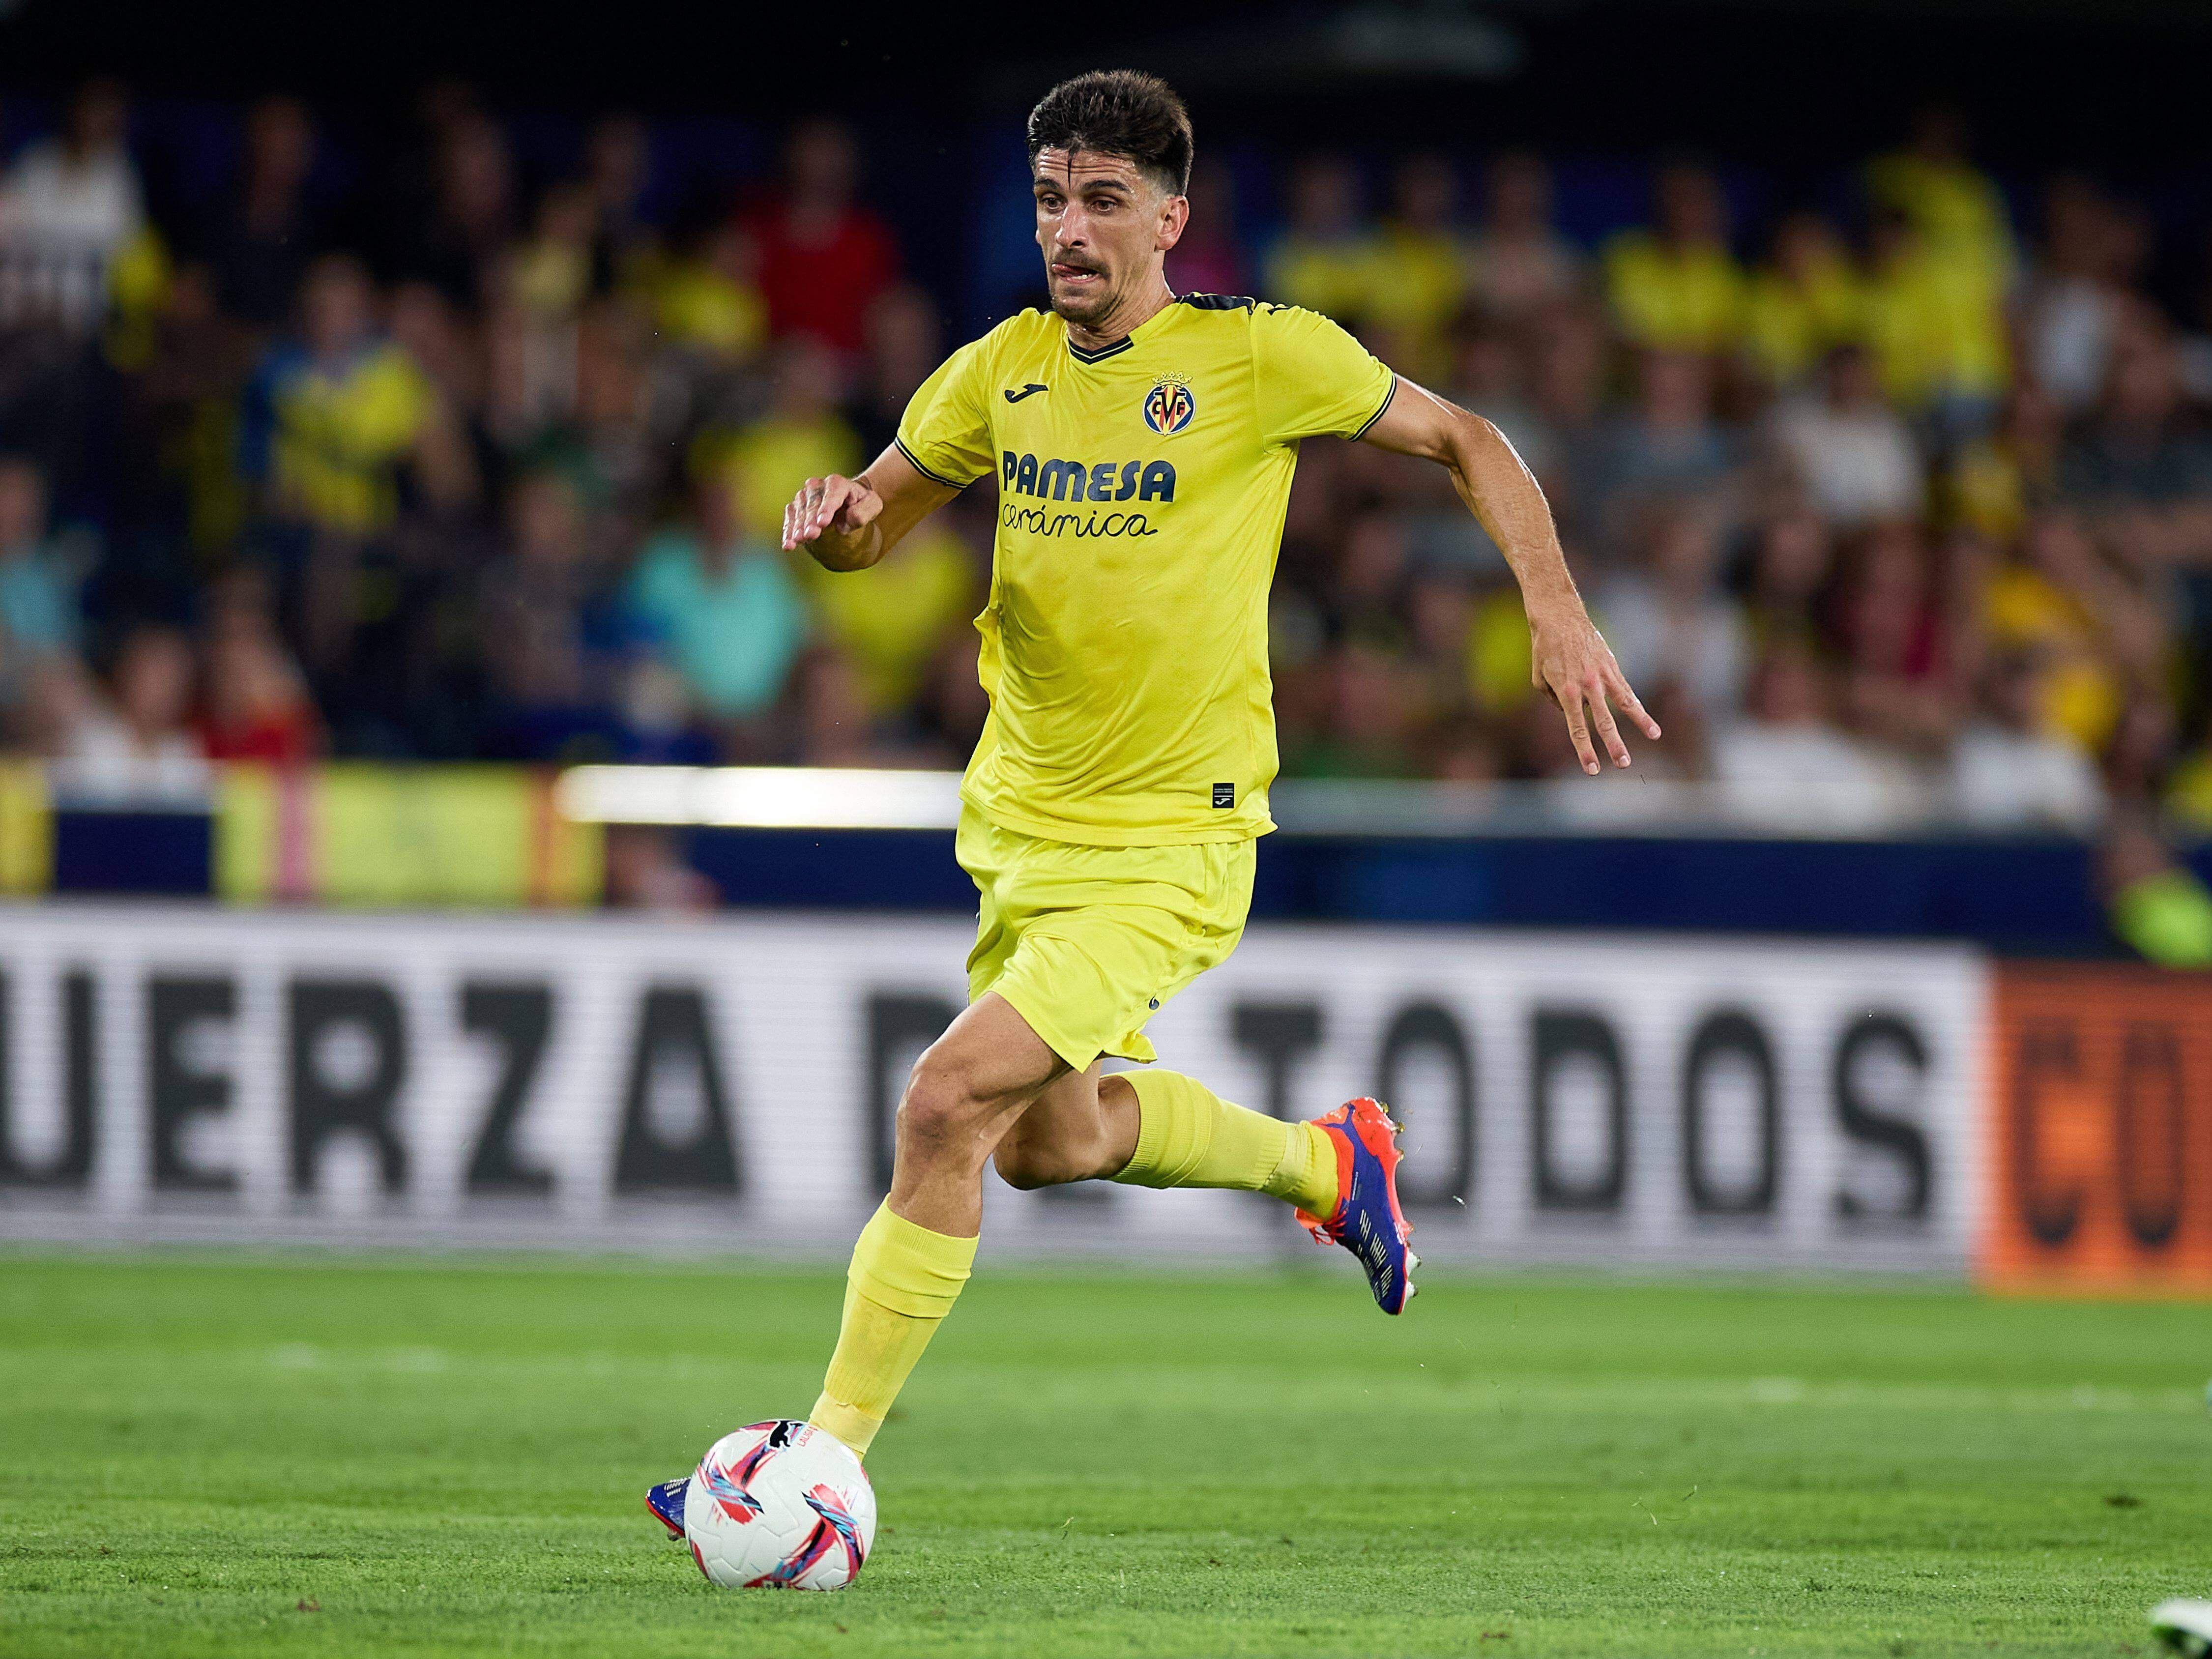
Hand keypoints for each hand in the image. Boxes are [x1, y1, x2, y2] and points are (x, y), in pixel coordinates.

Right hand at [781, 474, 882, 551]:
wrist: (847, 503)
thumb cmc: (861, 504)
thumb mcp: (872, 505)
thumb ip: (865, 511)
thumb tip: (848, 520)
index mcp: (837, 483)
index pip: (831, 495)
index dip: (826, 508)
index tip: (823, 523)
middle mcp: (816, 486)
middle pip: (812, 504)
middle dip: (810, 520)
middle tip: (811, 536)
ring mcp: (803, 496)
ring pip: (799, 511)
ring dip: (797, 527)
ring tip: (798, 541)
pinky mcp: (795, 507)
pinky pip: (790, 519)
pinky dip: (788, 532)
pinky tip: (788, 546)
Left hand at [1529, 599, 1659, 773]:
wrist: (1559, 617)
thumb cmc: (1544, 648)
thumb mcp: (1539, 677)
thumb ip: (1553, 699)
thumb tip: (1569, 713)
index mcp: (1565, 691)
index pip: (1576, 728)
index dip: (1584, 750)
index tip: (1592, 769)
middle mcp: (1586, 685)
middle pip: (1603, 722)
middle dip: (1612, 745)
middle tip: (1623, 764)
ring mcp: (1602, 676)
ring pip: (1624, 704)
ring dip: (1639, 722)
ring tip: (1654, 737)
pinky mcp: (1612, 667)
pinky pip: (1627, 690)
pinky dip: (1638, 705)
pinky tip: (1649, 720)